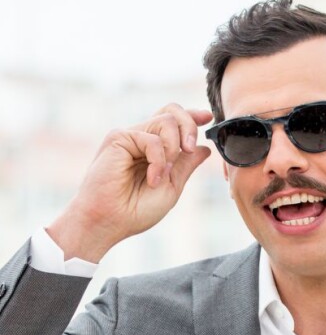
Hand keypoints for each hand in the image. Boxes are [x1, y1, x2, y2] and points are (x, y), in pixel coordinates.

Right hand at [47, 104, 212, 261]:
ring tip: (164, 174)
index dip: (191, 116)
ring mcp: (130, 137)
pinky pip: (152, 139)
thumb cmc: (136, 211)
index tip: (207, 117)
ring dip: (173, 148)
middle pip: (171, 112)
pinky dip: (159, 159)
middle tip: (190, 149)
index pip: (173, 122)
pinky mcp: (118, 138)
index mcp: (153, 149)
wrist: (109, 222)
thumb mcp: (171, 187)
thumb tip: (205, 149)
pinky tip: (153, 178)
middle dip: (189, 126)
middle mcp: (141, 139)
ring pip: (166, 121)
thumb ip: (186, 166)